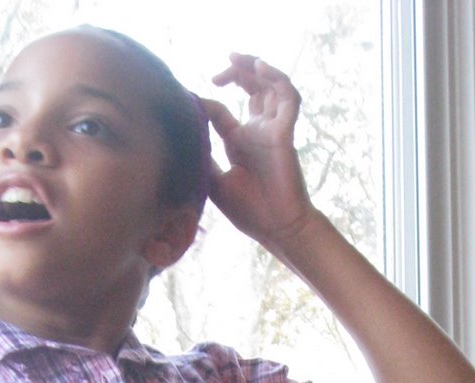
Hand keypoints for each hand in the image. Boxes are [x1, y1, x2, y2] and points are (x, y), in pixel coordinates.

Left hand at [203, 55, 316, 250]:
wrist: (277, 230)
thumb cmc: (250, 211)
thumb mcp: (214, 182)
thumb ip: (203, 157)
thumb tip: (185, 136)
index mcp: (240, 142)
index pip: (222, 111)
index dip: (207, 102)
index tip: (190, 101)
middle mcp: (257, 132)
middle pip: (251, 89)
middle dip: (236, 73)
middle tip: (219, 71)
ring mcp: (272, 131)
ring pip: (271, 86)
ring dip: (256, 68)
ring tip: (239, 60)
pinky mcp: (285, 134)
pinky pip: (289, 99)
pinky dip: (277, 80)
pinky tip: (260, 69)